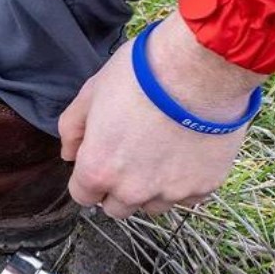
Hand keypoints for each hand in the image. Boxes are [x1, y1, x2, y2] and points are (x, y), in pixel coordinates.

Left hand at [58, 13, 265, 218]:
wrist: (199, 67)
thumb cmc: (141, 75)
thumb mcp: (91, 92)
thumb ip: (72, 129)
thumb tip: (70, 154)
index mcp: (99, 170)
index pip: (83, 196)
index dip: (89, 177)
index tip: (101, 158)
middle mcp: (133, 190)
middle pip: (118, 206)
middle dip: (119, 186)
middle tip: (132, 152)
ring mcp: (171, 192)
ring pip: (154, 205)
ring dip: (152, 187)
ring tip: (162, 150)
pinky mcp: (204, 186)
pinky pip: (188, 196)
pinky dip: (185, 180)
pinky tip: (187, 150)